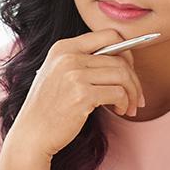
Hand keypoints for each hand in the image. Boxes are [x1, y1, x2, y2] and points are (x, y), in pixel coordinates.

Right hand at [6, 29, 145, 157]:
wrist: (32, 134)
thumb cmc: (50, 107)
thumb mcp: (60, 74)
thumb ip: (84, 61)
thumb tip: (124, 58)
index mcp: (63, 47)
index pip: (108, 35)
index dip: (126, 51)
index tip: (130, 70)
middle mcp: (68, 57)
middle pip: (120, 58)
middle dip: (134, 79)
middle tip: (137, 96)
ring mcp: (74, 75)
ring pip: (123, 75)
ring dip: (132, 93)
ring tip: (129, 106)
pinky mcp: (82, 95)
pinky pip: (118, 92)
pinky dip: (124, 102)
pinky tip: (120, 110)